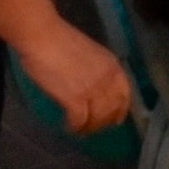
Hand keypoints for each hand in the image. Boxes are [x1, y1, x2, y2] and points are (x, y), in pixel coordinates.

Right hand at [20, 22, 135, 134]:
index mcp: (112, 64)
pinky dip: (75, 127)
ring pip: (98, 118)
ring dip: (89, 128)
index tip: (116, 121)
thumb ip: (97, 70)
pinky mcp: (75, 98)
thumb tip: (93, 86)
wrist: (43, 37)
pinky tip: (68, 127)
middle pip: (112, 109)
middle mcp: (107, 78)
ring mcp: (93, 89)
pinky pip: (79, 120)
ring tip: (80, 131)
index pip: (125, 94)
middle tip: (92, 129)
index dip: (121, 110)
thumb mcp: (90, 53)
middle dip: (103, 123)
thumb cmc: (59, 40)